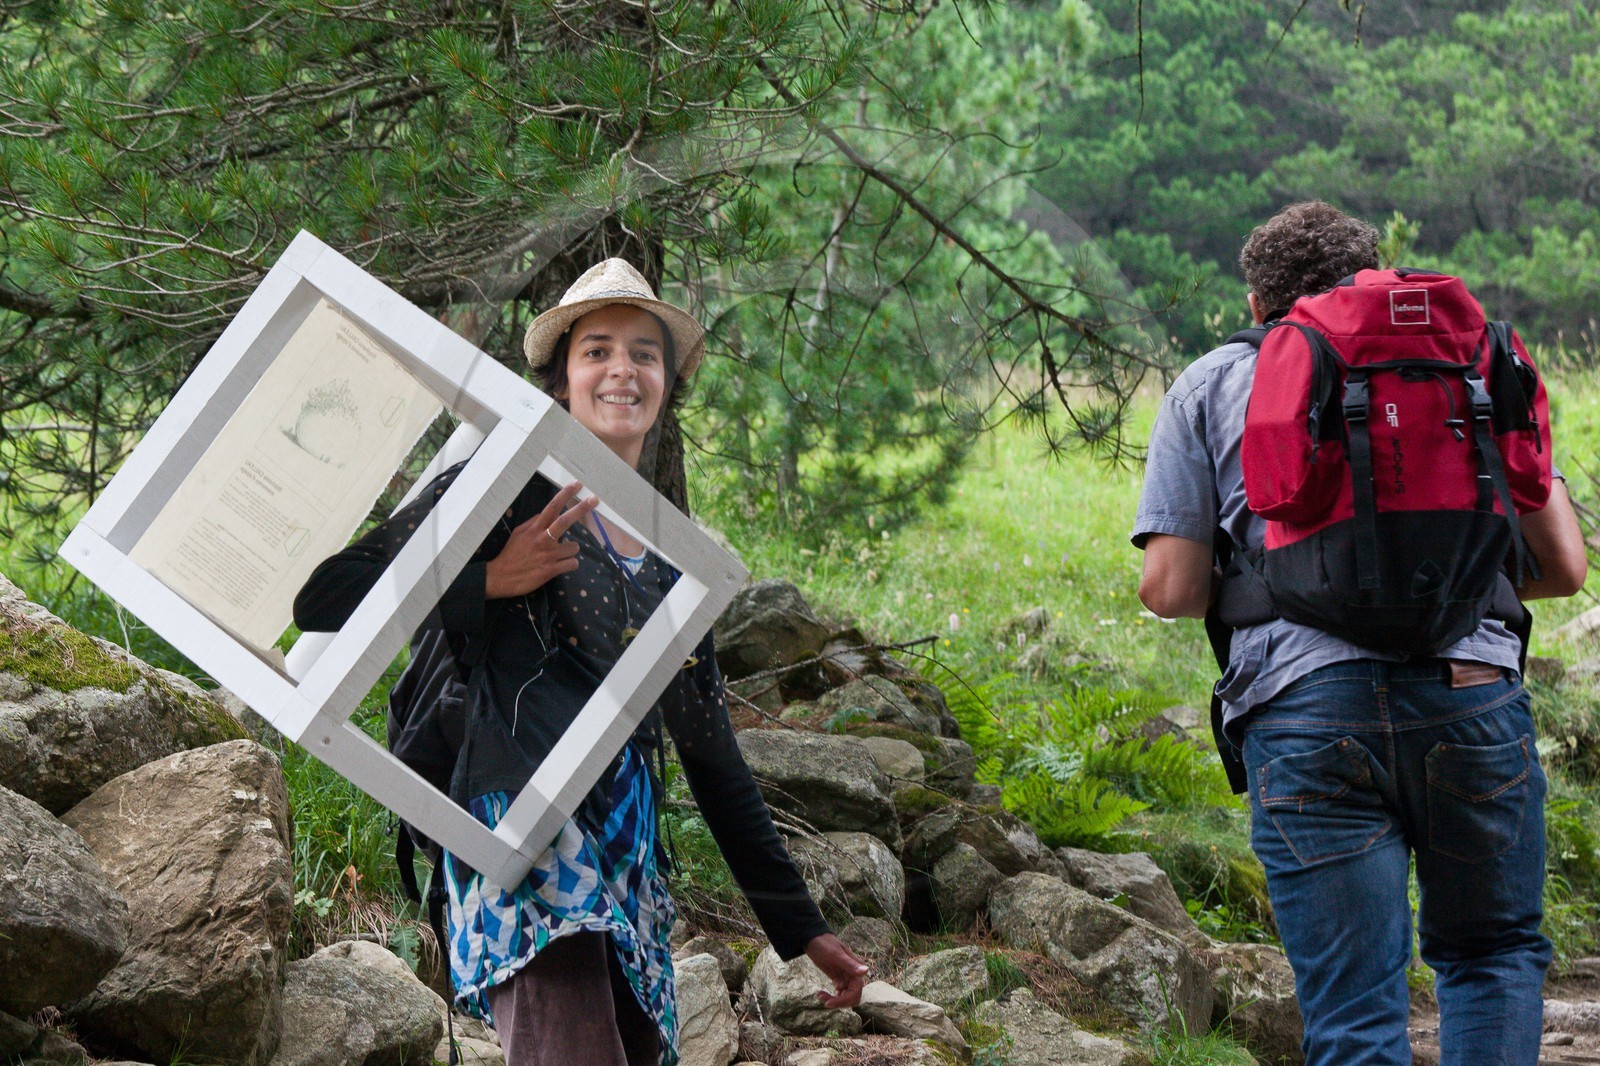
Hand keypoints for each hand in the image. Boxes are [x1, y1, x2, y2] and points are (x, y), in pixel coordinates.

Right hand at [483, 482, 599, 598]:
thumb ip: (533, 522)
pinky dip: (570, 564)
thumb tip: (546, 513)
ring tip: (560, 555)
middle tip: (594, 499)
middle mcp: (542, 539)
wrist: (502, 577)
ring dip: (571, 550)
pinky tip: (561, 566)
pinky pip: (572, 564)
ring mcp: (548, 555)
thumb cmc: (511, 554)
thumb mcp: (519, 533)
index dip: (564, 494)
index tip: (576, 484)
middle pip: (565, 520)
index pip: (551, 507)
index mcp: (534, 529)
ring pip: (574, 547)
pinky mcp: (551, 570)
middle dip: (581, 508)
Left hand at [804, 933, 868, 1008]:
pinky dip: (832, 996)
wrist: (812, 939)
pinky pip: (840, 993)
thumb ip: (850, 964)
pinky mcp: (839, 978)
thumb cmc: (824, 944)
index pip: (856, 992)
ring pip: (846, 996)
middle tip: (824, 1000)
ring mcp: (846, 977)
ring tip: (820, 994)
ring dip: (835, 1000)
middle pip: (853, 997)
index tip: (828, 1003)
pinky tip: (821, 993)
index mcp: (856, 968)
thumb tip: (866, 971)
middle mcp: (853, 974)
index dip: (844, 1000)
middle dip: (840, 1002)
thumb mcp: (835, 955)